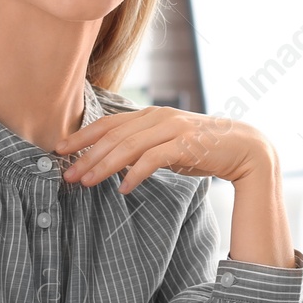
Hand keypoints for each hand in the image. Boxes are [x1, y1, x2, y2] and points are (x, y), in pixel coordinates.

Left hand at [57, 108, 273, 192]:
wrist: (243, 148)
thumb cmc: (201, 148)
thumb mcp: (166, 143)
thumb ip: (141, 147)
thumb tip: (111, 161)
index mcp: (149, 114)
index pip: (107, 124)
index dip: (82, 137)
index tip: (60, 151)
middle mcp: (158, 117)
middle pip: (113, 136)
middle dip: (86, 156)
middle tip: (67, 174)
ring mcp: (172, 128)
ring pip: (128, 147)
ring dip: (104, 166)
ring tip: (87, 182)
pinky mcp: (186, 144)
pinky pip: (153, 159)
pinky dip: (135, 174)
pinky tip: (123, 188)